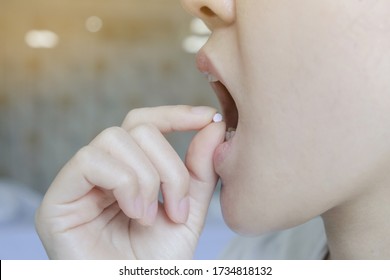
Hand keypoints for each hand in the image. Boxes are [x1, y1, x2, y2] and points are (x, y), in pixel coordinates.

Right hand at [35, 105, 224, 258]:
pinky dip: (124, 184)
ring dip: (145, 178)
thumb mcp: (189, 210)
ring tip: (149, 217)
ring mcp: (77, 181)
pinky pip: (91, 161)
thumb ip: (199, 170)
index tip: (208, 117)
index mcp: (128, 170)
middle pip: (137, 128)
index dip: (175, 114)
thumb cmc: (158, 261)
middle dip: (168, 166)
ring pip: (115, 138)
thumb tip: (213, 124)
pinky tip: (134, 213)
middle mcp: (102, 170)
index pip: (145, 123)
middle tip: (178, 210)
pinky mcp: (58, 198)